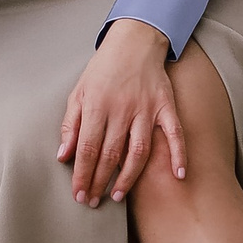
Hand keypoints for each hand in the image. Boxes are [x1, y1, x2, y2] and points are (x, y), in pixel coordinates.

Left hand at [57, 20, 185, 206]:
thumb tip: (63, 156)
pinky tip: (179, 175)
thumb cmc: (103, 69)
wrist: (134, 41)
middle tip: (93, 202)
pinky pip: (174, 133)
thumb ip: (71, 125)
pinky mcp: (166, 106)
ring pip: (138, 150)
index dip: (82, 174)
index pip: (87, 148)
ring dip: (128, 177)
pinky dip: (178, 154)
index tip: (79, 194)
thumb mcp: (79, 92)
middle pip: (110, 154)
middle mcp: (122, 108)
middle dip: (99, 181)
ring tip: (117, 195)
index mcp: (97, 105)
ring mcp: (146, 108)